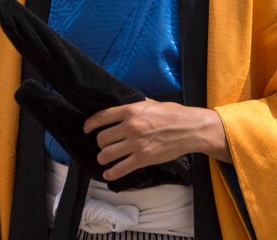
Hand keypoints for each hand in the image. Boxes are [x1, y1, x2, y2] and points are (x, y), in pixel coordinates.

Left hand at [84, 100, 228, 181]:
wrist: (190, 128)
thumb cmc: (173, 114)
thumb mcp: (151, 103)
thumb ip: (134, 106)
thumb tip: (121, 108)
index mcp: (131, 111)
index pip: (101, 117)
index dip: (90, 125)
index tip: (87, 129)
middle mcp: (130, 127)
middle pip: (102, 139)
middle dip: (101, 143)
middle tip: (105, 145)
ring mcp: (136, 144)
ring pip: (106, 154)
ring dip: (103, 158)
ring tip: (106, 158)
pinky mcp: (143, 159)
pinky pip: (120, 169)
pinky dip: (111, 173)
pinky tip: (109, 173)